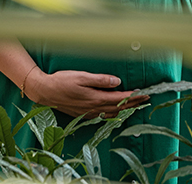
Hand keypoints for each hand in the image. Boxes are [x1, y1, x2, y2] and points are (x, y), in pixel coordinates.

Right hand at [25, 69, 148, 117]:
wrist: (45, 92)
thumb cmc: (62, 81)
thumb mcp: (82, 76)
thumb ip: (101, 80)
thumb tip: (118, 82)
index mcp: (95, 98)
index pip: (120, 98)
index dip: (134, 97)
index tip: (145, 93)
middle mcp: (94, 108)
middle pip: (119, 108)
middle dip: (133, 104)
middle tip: (146, 100)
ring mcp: (89, 113)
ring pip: (112, 113)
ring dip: (125, 110)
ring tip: (136, 105)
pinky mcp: (84, 114)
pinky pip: (103, 115)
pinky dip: (114, 113)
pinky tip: (116, 110)